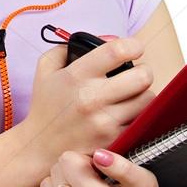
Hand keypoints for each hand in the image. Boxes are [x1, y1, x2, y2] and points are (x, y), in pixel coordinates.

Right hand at [19, 40, 154, 171]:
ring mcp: (104, 122)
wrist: (39, 147)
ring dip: (143, 94)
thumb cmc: (46, 105)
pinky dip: (138, 115)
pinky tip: (126, 113)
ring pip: (147, 100)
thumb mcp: (47, 68)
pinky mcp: (112, 141)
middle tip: (136, 74)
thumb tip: (108, 39)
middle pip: (142, 76)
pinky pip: (141, 122)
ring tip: (131, 94)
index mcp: (76, 76)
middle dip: (143, 71)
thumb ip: (69, 46)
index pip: (116, 51)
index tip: (135, 48)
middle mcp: (91, 98)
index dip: (133, 45)